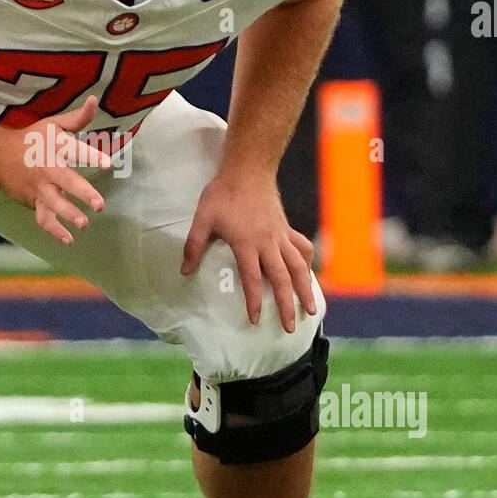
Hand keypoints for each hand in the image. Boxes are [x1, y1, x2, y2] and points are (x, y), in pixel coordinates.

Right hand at [0, 95, 111, 246]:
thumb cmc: (33, 139)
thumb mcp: (53, 124)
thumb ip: (77, 118)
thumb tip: (95, 100)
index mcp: (54, 147)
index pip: (74, 150)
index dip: (90, 156)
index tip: (107, 164)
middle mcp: (47, 169)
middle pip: (65, 182)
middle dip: (82, 193)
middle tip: (99, 205)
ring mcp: (39, 188)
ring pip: (52, 204)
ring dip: (67, 215)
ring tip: (84, 224)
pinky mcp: (34, 202)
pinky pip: (43, 219)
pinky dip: (55, 231)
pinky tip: (69, 240)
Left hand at [181, 172, 315, 333]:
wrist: (248, 170)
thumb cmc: (222, 194)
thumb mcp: (203, 218)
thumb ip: (194, 246)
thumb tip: (184, 272)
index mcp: (247, 243)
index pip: (253, 279)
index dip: (254, 301)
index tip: (255, 320)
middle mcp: (268, 243)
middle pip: (281, 279)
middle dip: (287, 305)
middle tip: (288, 327)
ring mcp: (280, 235)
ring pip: (298, 266)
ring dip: (305, 289)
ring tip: (311, 310)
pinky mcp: (287, 228)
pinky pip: (301, 248)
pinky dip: (307, 262)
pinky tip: (309, 274)